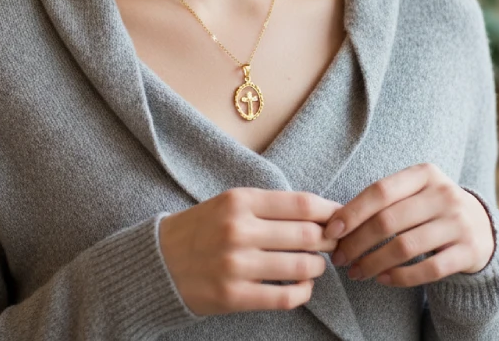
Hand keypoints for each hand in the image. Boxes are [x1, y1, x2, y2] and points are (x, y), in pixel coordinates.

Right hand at [159, 187, 342, 315]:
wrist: (159, 261)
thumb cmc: (203, 228)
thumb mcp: (231, 202)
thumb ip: (270, 206)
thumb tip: (319, 213)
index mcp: (240, 200)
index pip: (301, 204)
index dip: (328, 212)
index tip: (339, 217)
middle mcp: (239, 230)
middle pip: (307, 235)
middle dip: (329, 241)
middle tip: (333, 244)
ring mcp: (236, 264)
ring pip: (300, 267)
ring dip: (317, 267)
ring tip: (315, 265)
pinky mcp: (233, 296)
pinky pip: (284, 297)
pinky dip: (302, 293)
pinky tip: (303, 287)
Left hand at [324, 163, 494, 286]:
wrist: (481, 225)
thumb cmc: (430, 207)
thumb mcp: (414, 191)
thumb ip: (383, 200)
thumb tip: (336, 222)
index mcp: (424, 173)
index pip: (380, 190)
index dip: (352, 212)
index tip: (331, 231)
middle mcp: (443, 194)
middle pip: (389, 220)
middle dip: (358, 242)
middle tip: (339, 258)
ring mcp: (458, 223)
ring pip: (405, 247)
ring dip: (373, 263)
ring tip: (356, 272)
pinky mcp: (468, 251)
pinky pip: (429, 269)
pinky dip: (401, 277)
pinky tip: (382, 279)